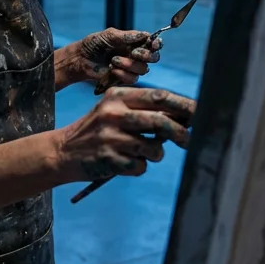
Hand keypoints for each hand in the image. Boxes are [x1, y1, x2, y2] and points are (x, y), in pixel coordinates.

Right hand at [52, 87, 194, 182]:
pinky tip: (124, 162)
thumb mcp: (115, 111)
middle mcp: (113, 114)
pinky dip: (138, 167)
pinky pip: (140, 166)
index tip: (201, 112)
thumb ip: (145, 111)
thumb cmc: (99, 130)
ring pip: (153, 148)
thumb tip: (185, 116)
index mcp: (117, 96)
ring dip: (155, 153)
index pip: (159, 97)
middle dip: (181, 132)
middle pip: (160, 121)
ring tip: (142, 152)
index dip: (183, 105)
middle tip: (189, 141)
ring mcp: (110, 137)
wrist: (63, 151)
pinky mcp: (108, 160)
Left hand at [57, 28, 162, 89]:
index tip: (152, 44)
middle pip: (153, 58)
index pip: (153, 43)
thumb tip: (145, 35)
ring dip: (129, 65)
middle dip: (146, 56)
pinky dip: (123, 74)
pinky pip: (132, 79)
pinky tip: (111, 69)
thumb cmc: (93, 44)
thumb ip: (127, 36)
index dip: (156, 44)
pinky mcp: (124, 79)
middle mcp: (136, 55)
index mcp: (135, 42)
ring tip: (113, 60)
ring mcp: (131, 67)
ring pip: (143, 70)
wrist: (80, 59)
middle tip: (134, 53)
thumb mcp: (109, 36)